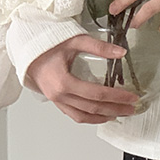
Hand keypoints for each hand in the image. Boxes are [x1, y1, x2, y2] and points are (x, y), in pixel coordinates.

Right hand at [25, 38, 140, 125]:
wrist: (27, 50)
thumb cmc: (47, 44)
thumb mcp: (74, 40)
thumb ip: (98, 47)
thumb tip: (121, 53)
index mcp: (64, 82)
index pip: (97, 94)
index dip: (117, 97)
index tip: (131, 96)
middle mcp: (60, 96)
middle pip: (93, 108)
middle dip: (115, 109)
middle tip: (132, 108)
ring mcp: (57, 101)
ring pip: (84, 116)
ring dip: (104, 117)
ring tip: (120, 114)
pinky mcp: (56, 102)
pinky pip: (75, 116)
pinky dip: (90, 118)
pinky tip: (102, 116)